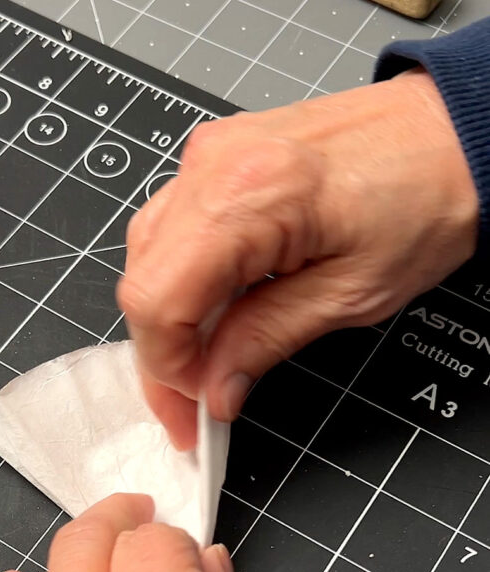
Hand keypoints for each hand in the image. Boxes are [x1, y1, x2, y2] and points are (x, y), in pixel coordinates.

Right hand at [118, 69, 478, 448]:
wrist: (454, 134)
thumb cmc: (425, 200)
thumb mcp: (350, 294)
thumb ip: (266, 340)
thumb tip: (214, 390)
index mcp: (248, 196)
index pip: (158, 299)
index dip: (167, 368)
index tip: (193, 411)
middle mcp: (213, 165)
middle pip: (143, 280)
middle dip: (162, 355)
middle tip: (192, 407)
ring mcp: (211, 156)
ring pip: (148, 257)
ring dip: (169, 321)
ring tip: (204, 368)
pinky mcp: (220, 159)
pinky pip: (174, 230)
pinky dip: (184, 283)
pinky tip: (212, 317)